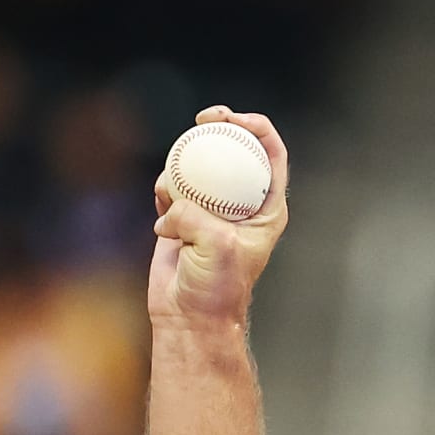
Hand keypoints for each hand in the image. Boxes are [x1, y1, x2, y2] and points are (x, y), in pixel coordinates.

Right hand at [149, 106, 290, 328]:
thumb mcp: (216, 247)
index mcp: (266, 208)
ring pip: (200, 165)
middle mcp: (241, 204)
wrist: (188, 315)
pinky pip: (172, 187)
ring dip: (183, 166)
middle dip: (221, 126)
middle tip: (202, 119)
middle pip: (235, 150)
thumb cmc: (215, 288)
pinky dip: (164, 191)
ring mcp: (212, 208)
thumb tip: (173, 205)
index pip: (272, 155)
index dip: (258, 127)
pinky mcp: (183, 215)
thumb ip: (197, 216)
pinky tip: (162, 210)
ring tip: (172, 192)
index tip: (234, 119)